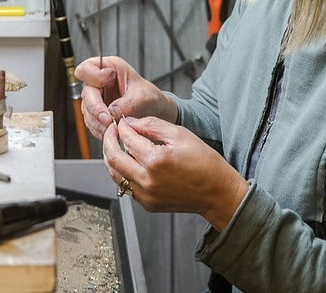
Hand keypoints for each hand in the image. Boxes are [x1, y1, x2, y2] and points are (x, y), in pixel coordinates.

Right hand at [74, 55, 176, 138]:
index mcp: (109, 68)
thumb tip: (112, 111)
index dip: (94, 76)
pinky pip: (91, 122)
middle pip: (86, 93)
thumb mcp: (143, 96)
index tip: (106, 83)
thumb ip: (128, 102)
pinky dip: (99, 128)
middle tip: (108, 119)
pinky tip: (111, 131)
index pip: (87, 68)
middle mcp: (99, 82)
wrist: (154, 112)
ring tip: (113, 128)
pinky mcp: (96, 113)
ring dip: (98, 122)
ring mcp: (96, 98)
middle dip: (96, 108)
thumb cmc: (149, 97)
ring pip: (87, 110)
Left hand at [105, 116, 248, 230]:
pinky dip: (122, 172)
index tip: (122, 122)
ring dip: (112, 158)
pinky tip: (128, 162)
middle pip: (113, 159)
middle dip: (108, 141)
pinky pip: (126, 186)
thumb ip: (152, 126)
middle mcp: (148, 180)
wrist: (217, 193)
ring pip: (115, 174)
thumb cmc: (204, 163)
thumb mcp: (180, 134)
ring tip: (115, 145)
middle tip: (111, 131)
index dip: (122, 127)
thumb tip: (131, 123)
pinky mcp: (147, 204)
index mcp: (156, 160)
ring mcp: (146, 195)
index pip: (127, 139)